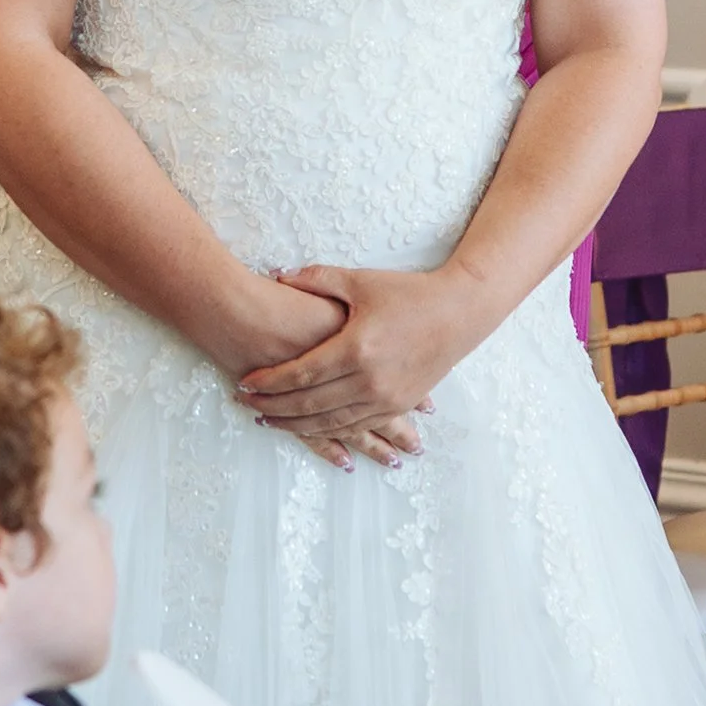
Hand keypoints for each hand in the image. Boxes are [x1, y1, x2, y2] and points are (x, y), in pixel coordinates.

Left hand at [239, 265, 487, 443]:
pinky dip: (329, 432)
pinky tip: (310, 429)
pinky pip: (355, 426)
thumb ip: (316, 279)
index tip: (245, 383)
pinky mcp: (398, 405)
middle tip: (246, 406)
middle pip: (309, 404)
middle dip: (273, 408)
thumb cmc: (410, 292)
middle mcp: (369, 380)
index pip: (301, 374)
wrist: (460, 312)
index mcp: (356, 348)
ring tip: (269, 422)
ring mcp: (386, 398)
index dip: (269, 382)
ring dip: (296, 425)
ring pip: (330, 422)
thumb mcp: (361, 281)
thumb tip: (277, 274)